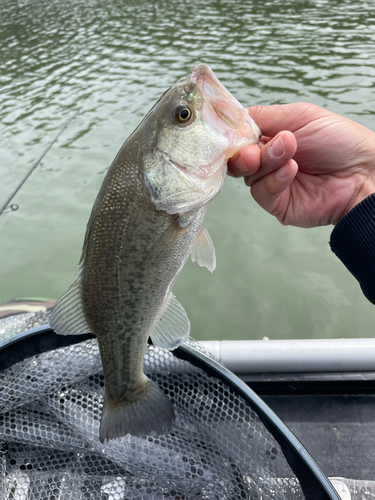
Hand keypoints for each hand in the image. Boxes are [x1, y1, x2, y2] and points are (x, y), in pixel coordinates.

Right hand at [228, 103, 374, 226]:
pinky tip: (291, 170)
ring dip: (266, 161)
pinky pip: (261, 193)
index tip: (231, 131)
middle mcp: (268, 161)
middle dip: (243, 152)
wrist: (363, 172)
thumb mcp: (300, 116)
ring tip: (289, 152)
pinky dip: (273, 180)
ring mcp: (272, 183)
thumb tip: (231, 119)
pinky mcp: (277, 205)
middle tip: (256, 150)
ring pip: (248, 175)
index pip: (240, 137)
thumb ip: (263, 116)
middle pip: (237, 159)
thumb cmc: (339, 140)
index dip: (234, 135)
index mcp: (271, 138)